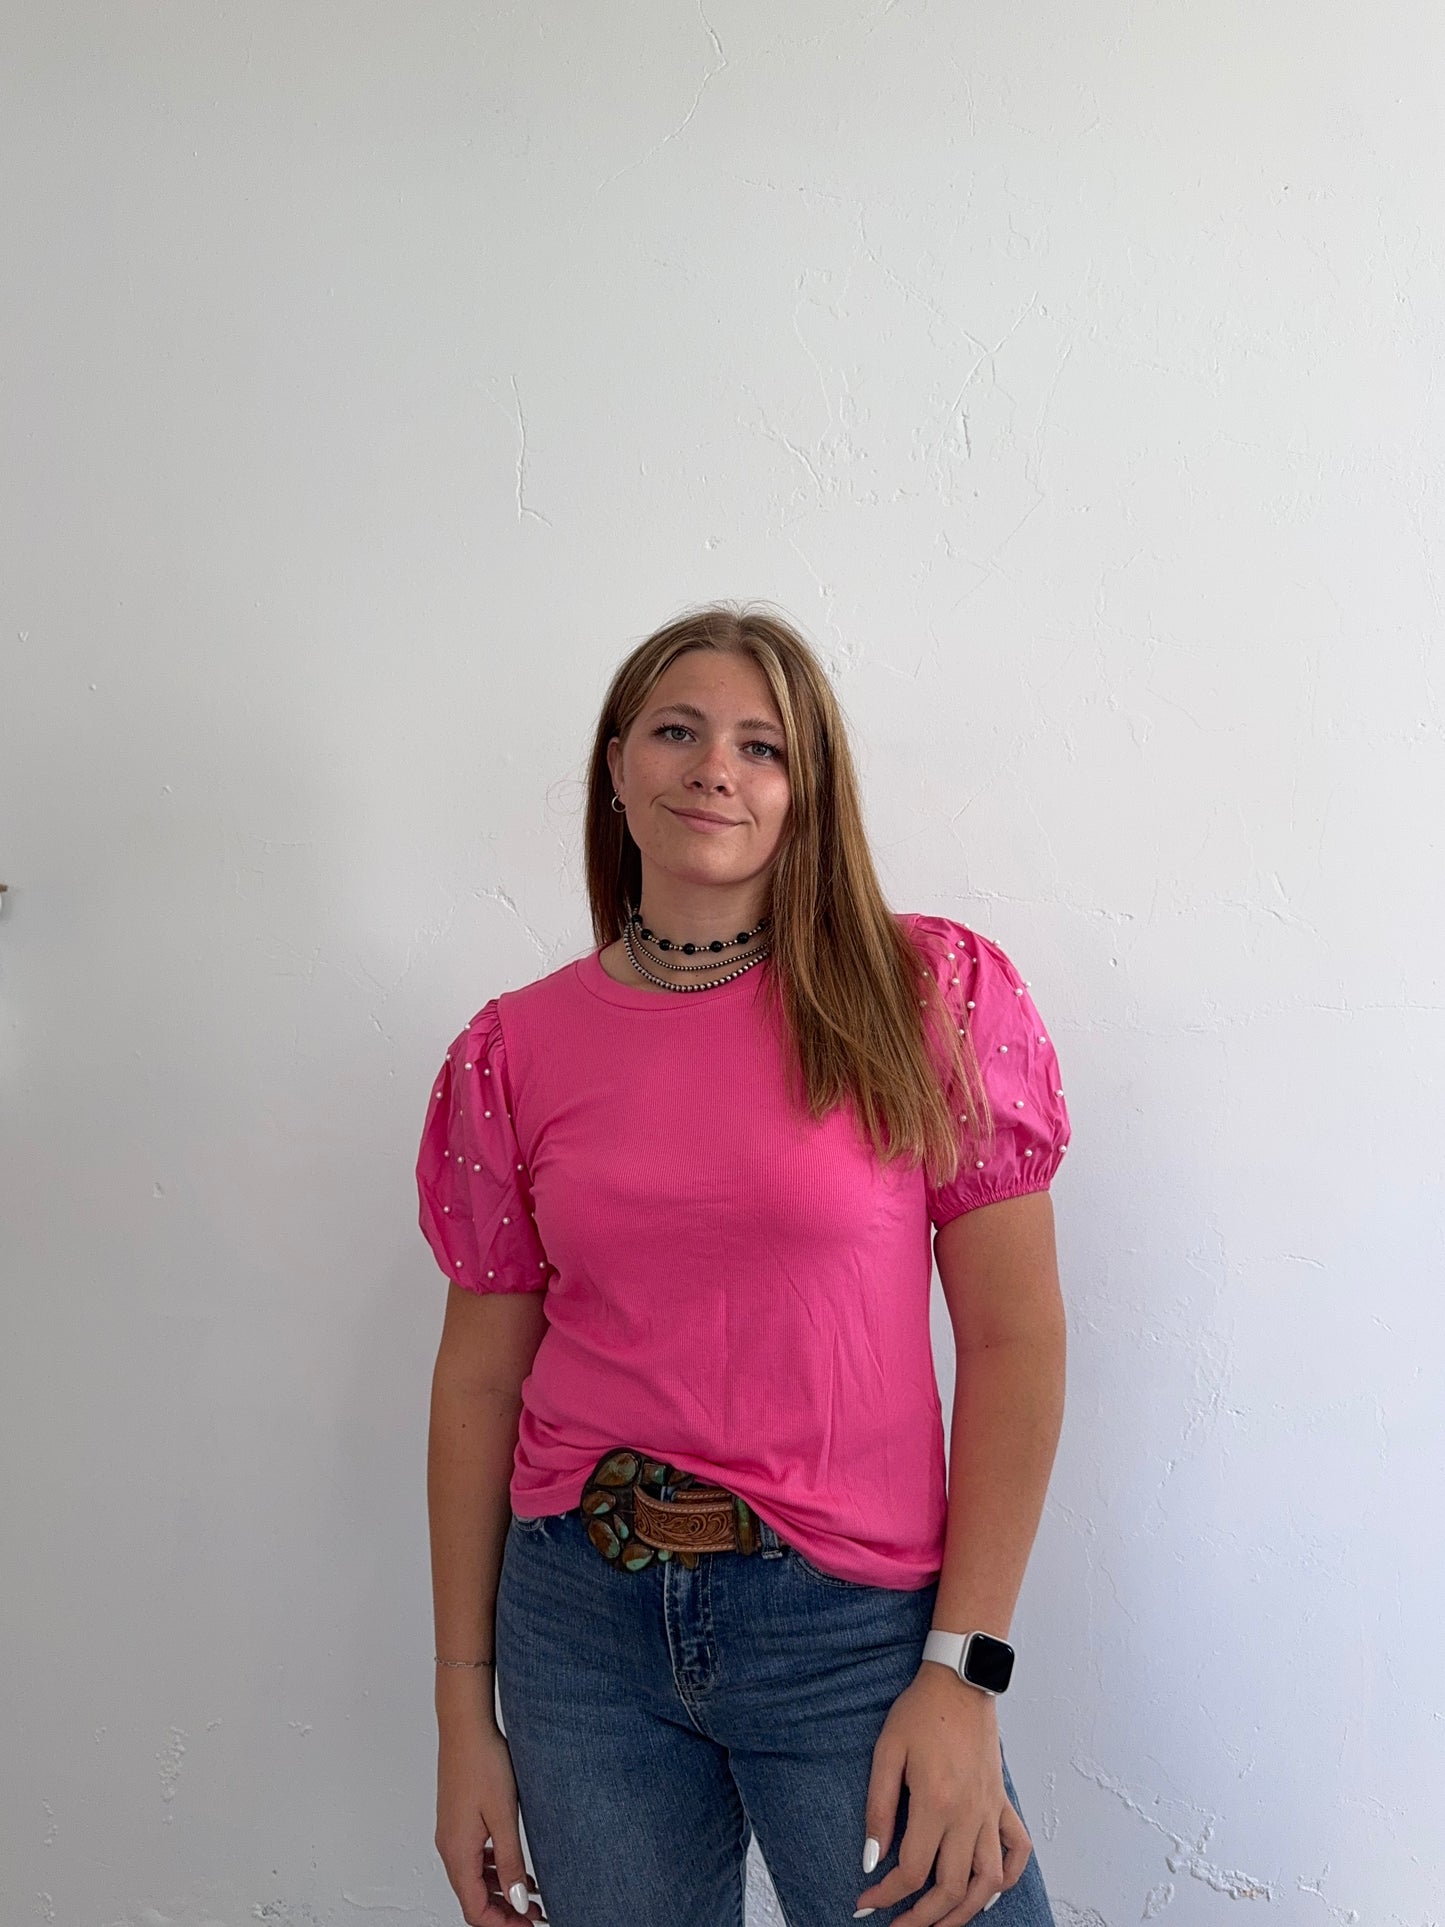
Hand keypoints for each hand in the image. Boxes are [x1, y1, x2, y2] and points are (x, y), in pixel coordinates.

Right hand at [435, 1718, 548, 1923]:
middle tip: (534, 1914)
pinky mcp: (458, 1820)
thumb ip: (510, 1862)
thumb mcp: (504, 1817)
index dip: (502, 1925)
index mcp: (457, 1853)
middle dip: (504, 1911)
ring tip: (532, 1893)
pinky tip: (514, 1864)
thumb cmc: (483, 1763)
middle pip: (473, 1898)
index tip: (528, 1925)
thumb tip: (518, 1901)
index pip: (475, 1910)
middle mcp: (449, 1848)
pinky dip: (493, 1869)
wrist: (466, 1726)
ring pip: (474, 1879)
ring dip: (501, 1891)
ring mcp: (452, 1833)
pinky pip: (473, 1858)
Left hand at [853, 1666, 1031, 1924]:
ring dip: (964, 1912)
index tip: (865, 1902)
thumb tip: (872, 1858)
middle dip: (921, 1919)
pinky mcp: (1002, 1803)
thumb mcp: (887, 1752)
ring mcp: (990, 1811)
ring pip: (987, 1883)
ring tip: (938, 1922)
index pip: (911, 1871)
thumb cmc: (919, 1712)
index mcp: (935, 1803)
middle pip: (951, 1889)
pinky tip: (987, 1891)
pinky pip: (1017, 1850)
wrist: (959, 1681)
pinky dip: (1006, 1878)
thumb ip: (879, 1808)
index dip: (885, 1895)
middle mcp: (968, 1816)